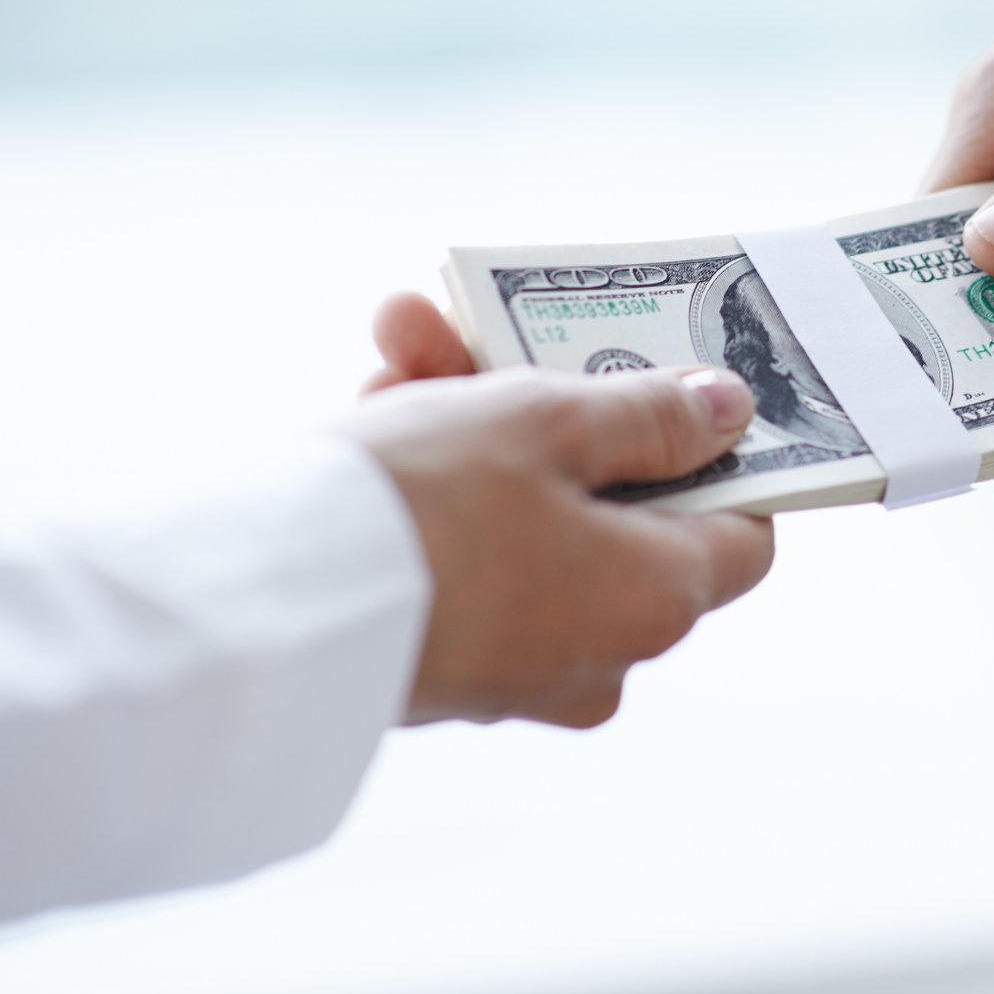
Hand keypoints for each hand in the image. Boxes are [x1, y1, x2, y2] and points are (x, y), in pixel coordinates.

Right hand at [345, 296, 772, 727]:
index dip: (714, 451)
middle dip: (547, 400)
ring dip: (470, 418)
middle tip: (491, 327)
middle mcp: (601, 652)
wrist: (254, 616)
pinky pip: (459, 553)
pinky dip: (429, 480)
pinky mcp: (436, 665)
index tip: (665, 381)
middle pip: (609, 502)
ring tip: (405, 337)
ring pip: (521, 514)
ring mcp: (514, 667)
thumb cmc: (423, 508)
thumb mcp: (549, 422)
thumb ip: (650, 414)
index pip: (739, 530)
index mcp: (658, 601)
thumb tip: (728, 414)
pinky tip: (376, 399)